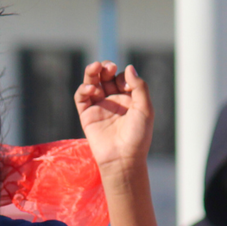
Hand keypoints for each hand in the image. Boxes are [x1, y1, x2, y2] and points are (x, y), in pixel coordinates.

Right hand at [75, 61, 153, 181]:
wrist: (123, 158)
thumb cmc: (138, 136)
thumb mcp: (145, 109)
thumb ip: (139, 86)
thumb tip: (128, 67)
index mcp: (128, 99)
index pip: (121, 78)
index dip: (123, 77)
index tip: (127, 86)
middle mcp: (113, 101)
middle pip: (105, 77)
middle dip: (106, 68)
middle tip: (109, 67)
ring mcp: (99, 107)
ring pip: (91, 83)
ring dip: (92, 72)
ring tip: (95, 67)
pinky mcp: (87, 115)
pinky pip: (81, 97)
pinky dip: (84, 89)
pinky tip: (92, 89)